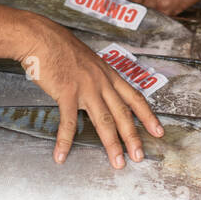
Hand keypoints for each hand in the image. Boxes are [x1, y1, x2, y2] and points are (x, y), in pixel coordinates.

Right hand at [19, 17, 163, 167]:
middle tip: (139, 156)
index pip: (134, 98)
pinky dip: (65, 141)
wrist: (42, 37)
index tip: (158, 131)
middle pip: (123, 113)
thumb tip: (100, 89)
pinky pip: (68, 122)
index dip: (148, 116)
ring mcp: (86, 88)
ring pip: (104, 120)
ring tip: (117, 162)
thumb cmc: (61, 47)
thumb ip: (96, 76)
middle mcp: (102, 82)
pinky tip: (62, 155)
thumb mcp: (88, 60)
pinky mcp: (67, 92)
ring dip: (111, 144)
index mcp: (108, 74)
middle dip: (133, 137)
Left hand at [123, 0, 200, 15]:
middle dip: (135, 17)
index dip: (120, 9)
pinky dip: (162, 20)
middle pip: (130, 12)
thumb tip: (139, 2)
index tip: (121, 15)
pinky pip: (159, 19)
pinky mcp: (164, 7)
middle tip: (139, 22)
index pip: (120, 0)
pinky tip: (168, 15)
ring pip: (144, 17)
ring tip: (158, 19)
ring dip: (149, 20)